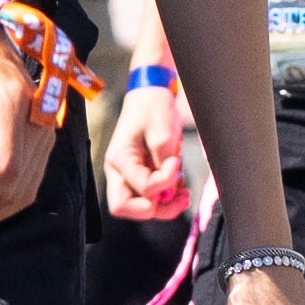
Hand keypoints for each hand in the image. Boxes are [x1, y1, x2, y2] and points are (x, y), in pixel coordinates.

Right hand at [102, 74, 196, 222]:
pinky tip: (180, 186)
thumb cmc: (153, 108)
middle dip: (155, 208)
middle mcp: (119, 172)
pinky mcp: (141, 177)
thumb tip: (169, 191)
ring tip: (184, 194)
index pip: (141, 187)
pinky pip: (151, 198)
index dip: (164, 182)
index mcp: (119, 159)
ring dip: (164, 206)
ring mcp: (128, 176)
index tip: (176, 163)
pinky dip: (167, 198)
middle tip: (179, 197)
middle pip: (126, 208)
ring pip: (140, 207)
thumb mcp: (163, 131)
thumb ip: (165, 163)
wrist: (151, 96)